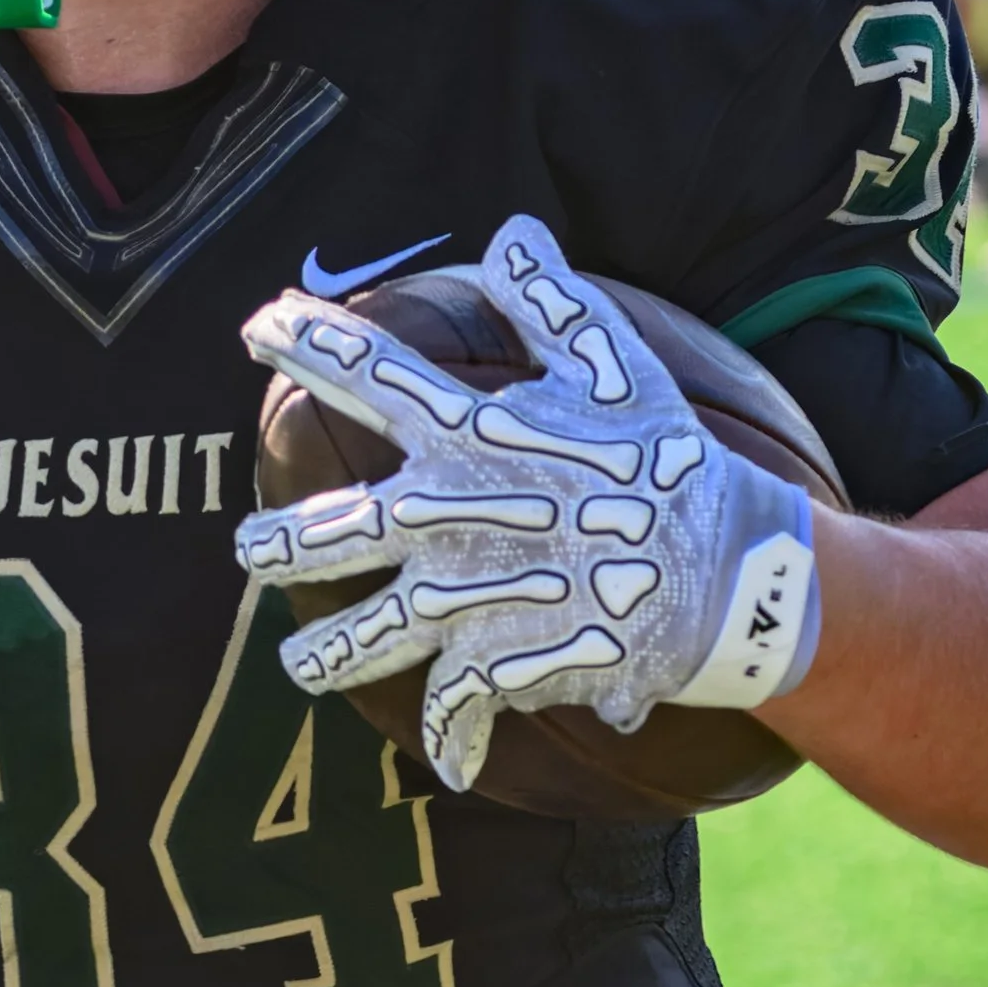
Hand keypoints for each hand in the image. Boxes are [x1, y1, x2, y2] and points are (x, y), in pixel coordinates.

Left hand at [233, 216, 821, 790]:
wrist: (741, 571)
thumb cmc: (670, 462)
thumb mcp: (618, 368)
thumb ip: (552, 304)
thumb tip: (511, 230)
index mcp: (475, 436)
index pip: (374, 376)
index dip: (310, 342)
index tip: (255, 322)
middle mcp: (458, 516)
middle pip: (339, 531)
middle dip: (280, 544)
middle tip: (245, 549)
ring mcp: (478, 595)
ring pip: (376, 631)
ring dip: (331, 655)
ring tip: (297, 670)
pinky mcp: (511, 661)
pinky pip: (460, 704)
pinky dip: (450, 736)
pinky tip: (436, 756)